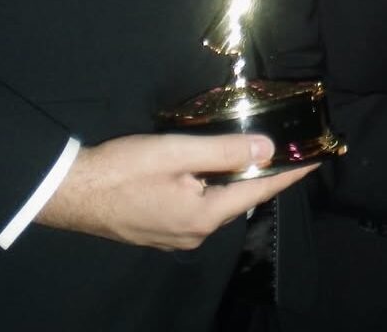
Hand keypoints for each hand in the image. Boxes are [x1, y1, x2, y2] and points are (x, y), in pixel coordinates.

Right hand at [36, 133, 316, 250]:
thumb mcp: (177, 152)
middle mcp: (194, 234)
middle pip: (239, 198)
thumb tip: (268, 149)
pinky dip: (211, 187)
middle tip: (284, 148)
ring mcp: (174, 237)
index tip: (316, 160)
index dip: (289, 173)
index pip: (259, 191)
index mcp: (203, 217)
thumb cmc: (123, 170)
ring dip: (233, 180)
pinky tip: (208, 168)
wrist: (70, 192)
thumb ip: (225, 150)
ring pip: (217, 203)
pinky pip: (197, 207)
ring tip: (250, 153)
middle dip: (261, 174)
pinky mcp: (158, 231)